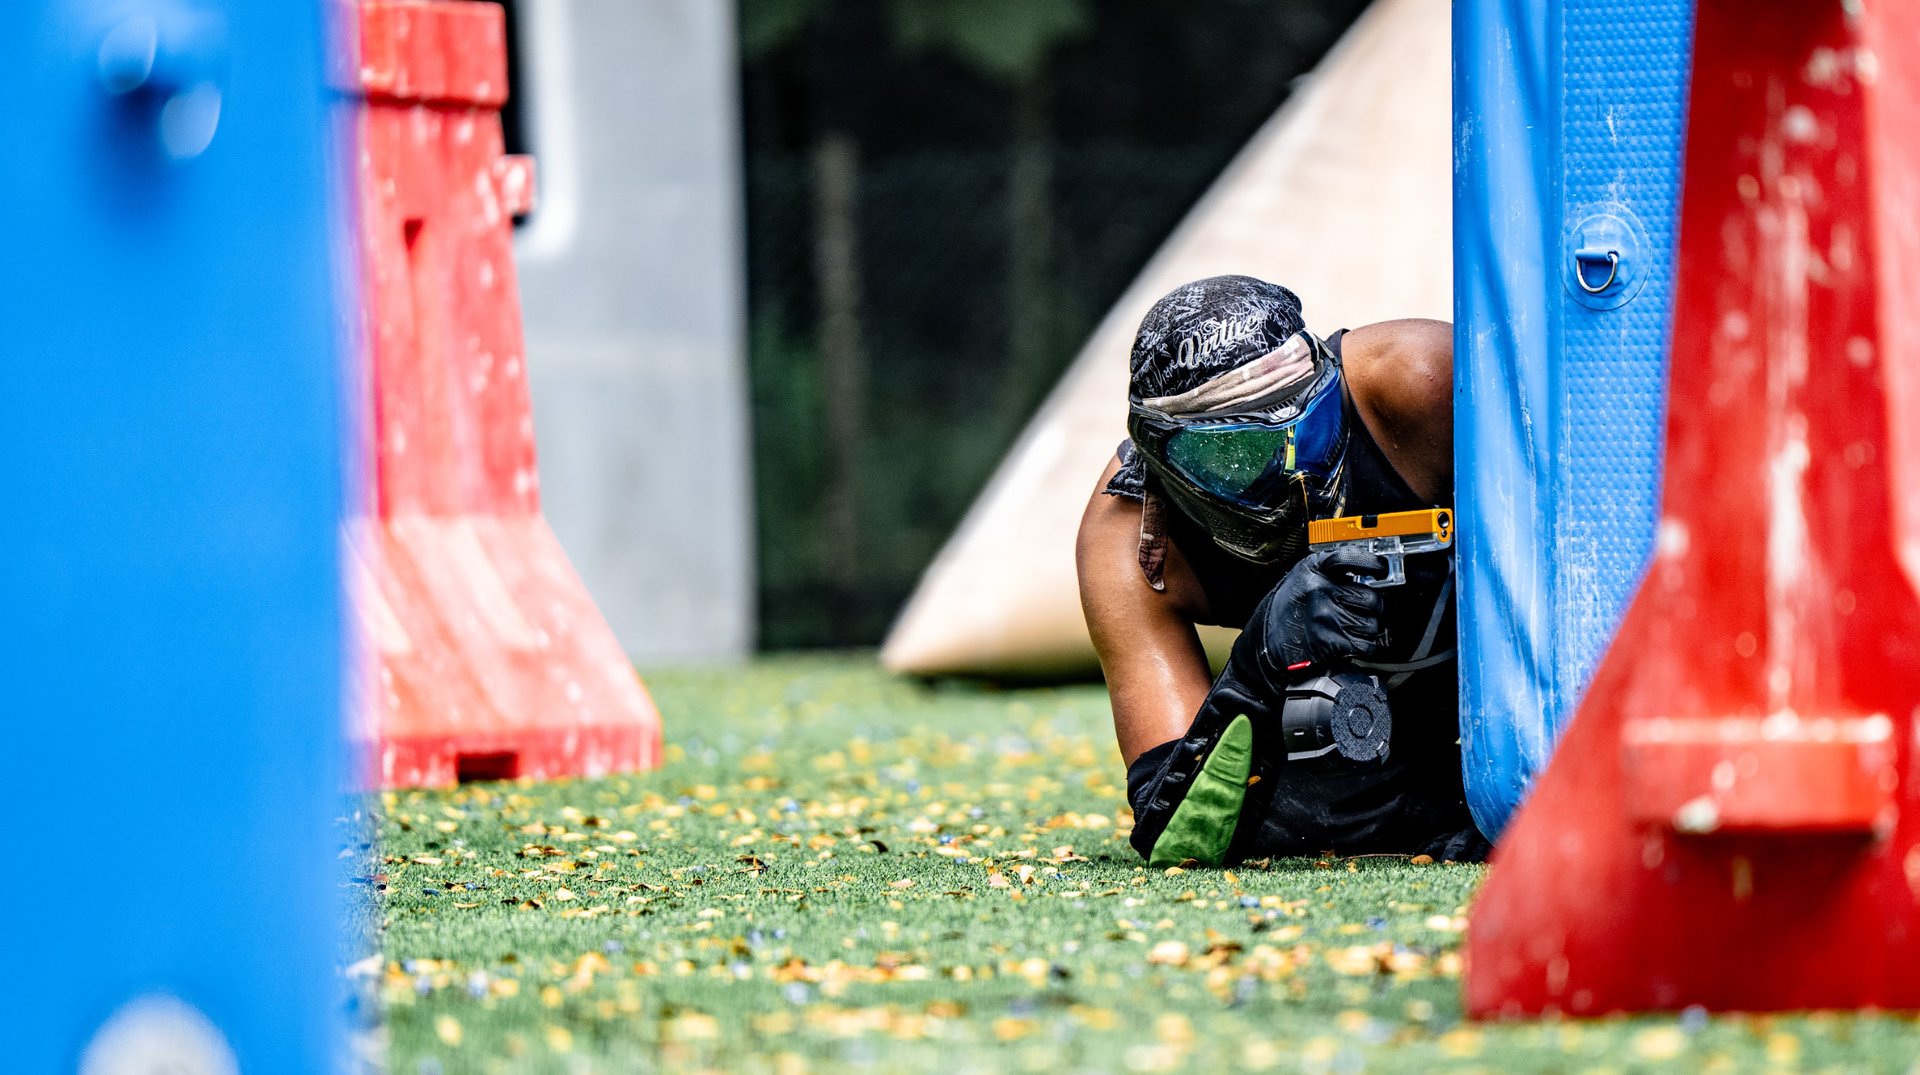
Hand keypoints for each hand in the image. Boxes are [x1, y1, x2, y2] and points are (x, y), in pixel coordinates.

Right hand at [1250, 545, 1390, 672]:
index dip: (1374, 564)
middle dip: (1373, 606)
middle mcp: (1320, 591)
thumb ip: (1331, 571)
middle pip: (1371, 598)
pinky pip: (1365, 645)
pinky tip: (1349, 641)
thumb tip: (1368, 571)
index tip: (1381, 570)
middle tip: (1363, 609)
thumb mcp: (1303, 576)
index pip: (1352, 558)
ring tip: (1350, 626)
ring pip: (1372, 624)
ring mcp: (1326, 617)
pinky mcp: (1330, 642)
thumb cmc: (1288, 607)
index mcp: (1314, 569)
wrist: (1265, 640)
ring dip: (1367, 628)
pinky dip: (1363, 646)